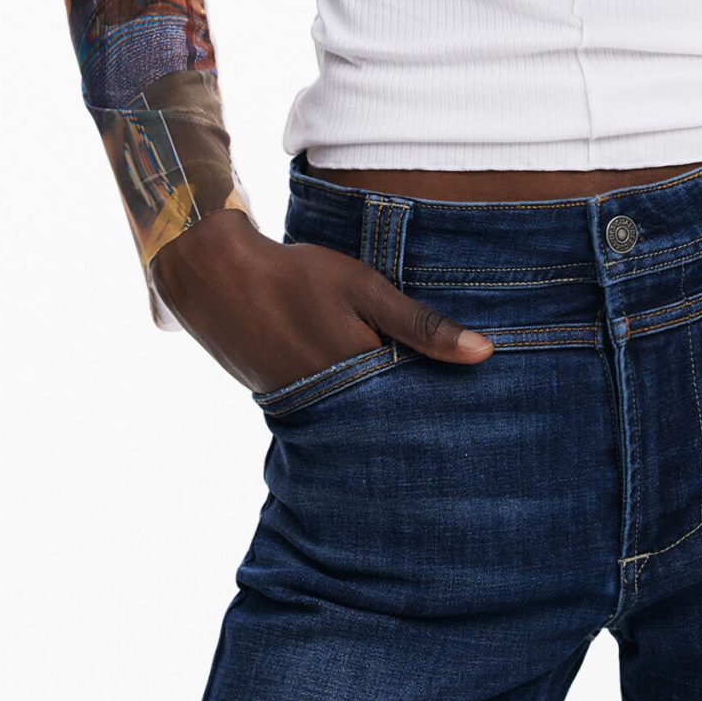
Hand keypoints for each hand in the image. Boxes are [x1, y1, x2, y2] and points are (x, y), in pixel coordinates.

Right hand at [147, 208, 493, 396]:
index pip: (419, 409)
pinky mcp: (291, 407)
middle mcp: (334, 407)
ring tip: (424, 412)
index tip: (482, 412)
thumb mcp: (365, 288)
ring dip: (388, 414)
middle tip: (463, 423)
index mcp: (359, 377)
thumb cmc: (298, 277)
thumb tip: (484, 354)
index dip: (449, 407)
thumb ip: (422, 325)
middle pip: (393, 424)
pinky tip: (372, 396)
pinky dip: (356, 407)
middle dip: (422, 419)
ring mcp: (309, 411)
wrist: (217, 280)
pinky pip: (337, 416)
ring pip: (365, 422)